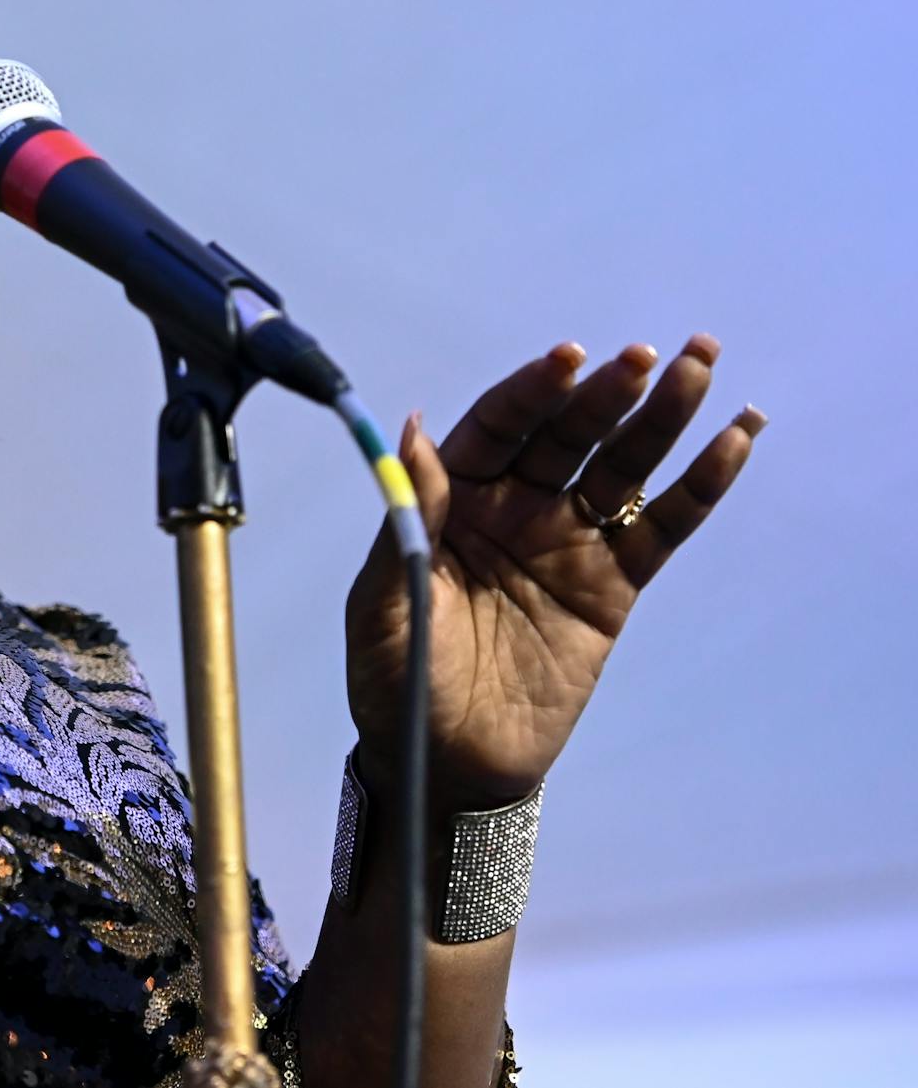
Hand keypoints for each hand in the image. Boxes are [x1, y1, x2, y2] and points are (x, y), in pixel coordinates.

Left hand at [345, 334, 765, 814]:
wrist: (445, 761)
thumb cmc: (396, 679)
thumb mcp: (384, 602)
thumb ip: (409, 520)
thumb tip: (415, 431)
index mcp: (454, 499)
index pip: (498, 427)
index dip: (533, 391)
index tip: (568, 360)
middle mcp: (515, 506)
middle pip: (567, 434)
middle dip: (606, 392)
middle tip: (647, 355)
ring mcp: (567, 542)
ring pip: (621, 466)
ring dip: (662, 416)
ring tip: (700, 365)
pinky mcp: (612, 586)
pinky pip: (661, 528)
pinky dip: (699, 486)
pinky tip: (733, 440)